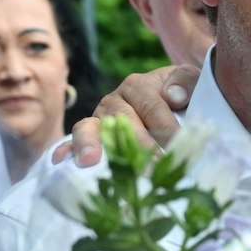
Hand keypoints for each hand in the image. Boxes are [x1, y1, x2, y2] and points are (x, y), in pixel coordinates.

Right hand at [55, 63, 199, 166]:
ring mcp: (98, 119)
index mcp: (138, 85)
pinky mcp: (89, 138)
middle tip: (148, 169)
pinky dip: (67, 149)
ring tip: (90, 161)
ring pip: (90, 128)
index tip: (180, 149)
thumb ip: (186, 81)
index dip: (167, 130)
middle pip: (121, 122)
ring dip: (90, 144)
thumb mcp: (191, 82)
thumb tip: (173, 97)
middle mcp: (114, 101)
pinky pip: (73, 142)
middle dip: (136, 146)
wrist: (170, 103)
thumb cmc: (182, 96)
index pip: (152, 108)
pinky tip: (60, 161)